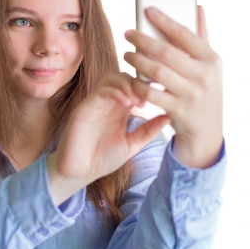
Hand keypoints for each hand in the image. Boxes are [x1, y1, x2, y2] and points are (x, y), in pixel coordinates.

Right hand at [46, 73, 169, 204]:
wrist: (78, 172)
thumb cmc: (102, 159)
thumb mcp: (132, 144)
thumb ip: (148, 131)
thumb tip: (170, 117)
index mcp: (119, 108)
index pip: (134, 85)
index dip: (148, 86)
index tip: (159, 98)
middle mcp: (108, 102)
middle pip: (124, 76)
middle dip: (138, 83)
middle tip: (147, 99)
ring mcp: (96, 103)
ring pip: (111, 78)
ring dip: (127, 84)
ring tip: (137, 101)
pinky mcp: (85, 108)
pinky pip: (100, 90)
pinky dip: (115, 92)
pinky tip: (126, 104)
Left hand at [124, 6, 222, 168]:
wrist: (207, 133)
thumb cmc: (204, 92)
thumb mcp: (209, 67)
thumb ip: (202, 38)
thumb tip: (197, 8)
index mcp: (212, 60)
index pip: (185, 34)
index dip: (165, 21)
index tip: (147, 10)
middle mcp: (204, 76)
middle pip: (166, 52)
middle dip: (143, 40)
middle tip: (128, 33)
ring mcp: (191, 95)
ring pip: (156, 72)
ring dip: (137, 61)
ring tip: (127, 54)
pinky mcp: (178, 111)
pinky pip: (151, 93)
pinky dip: (139, 85)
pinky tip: (132, 79)